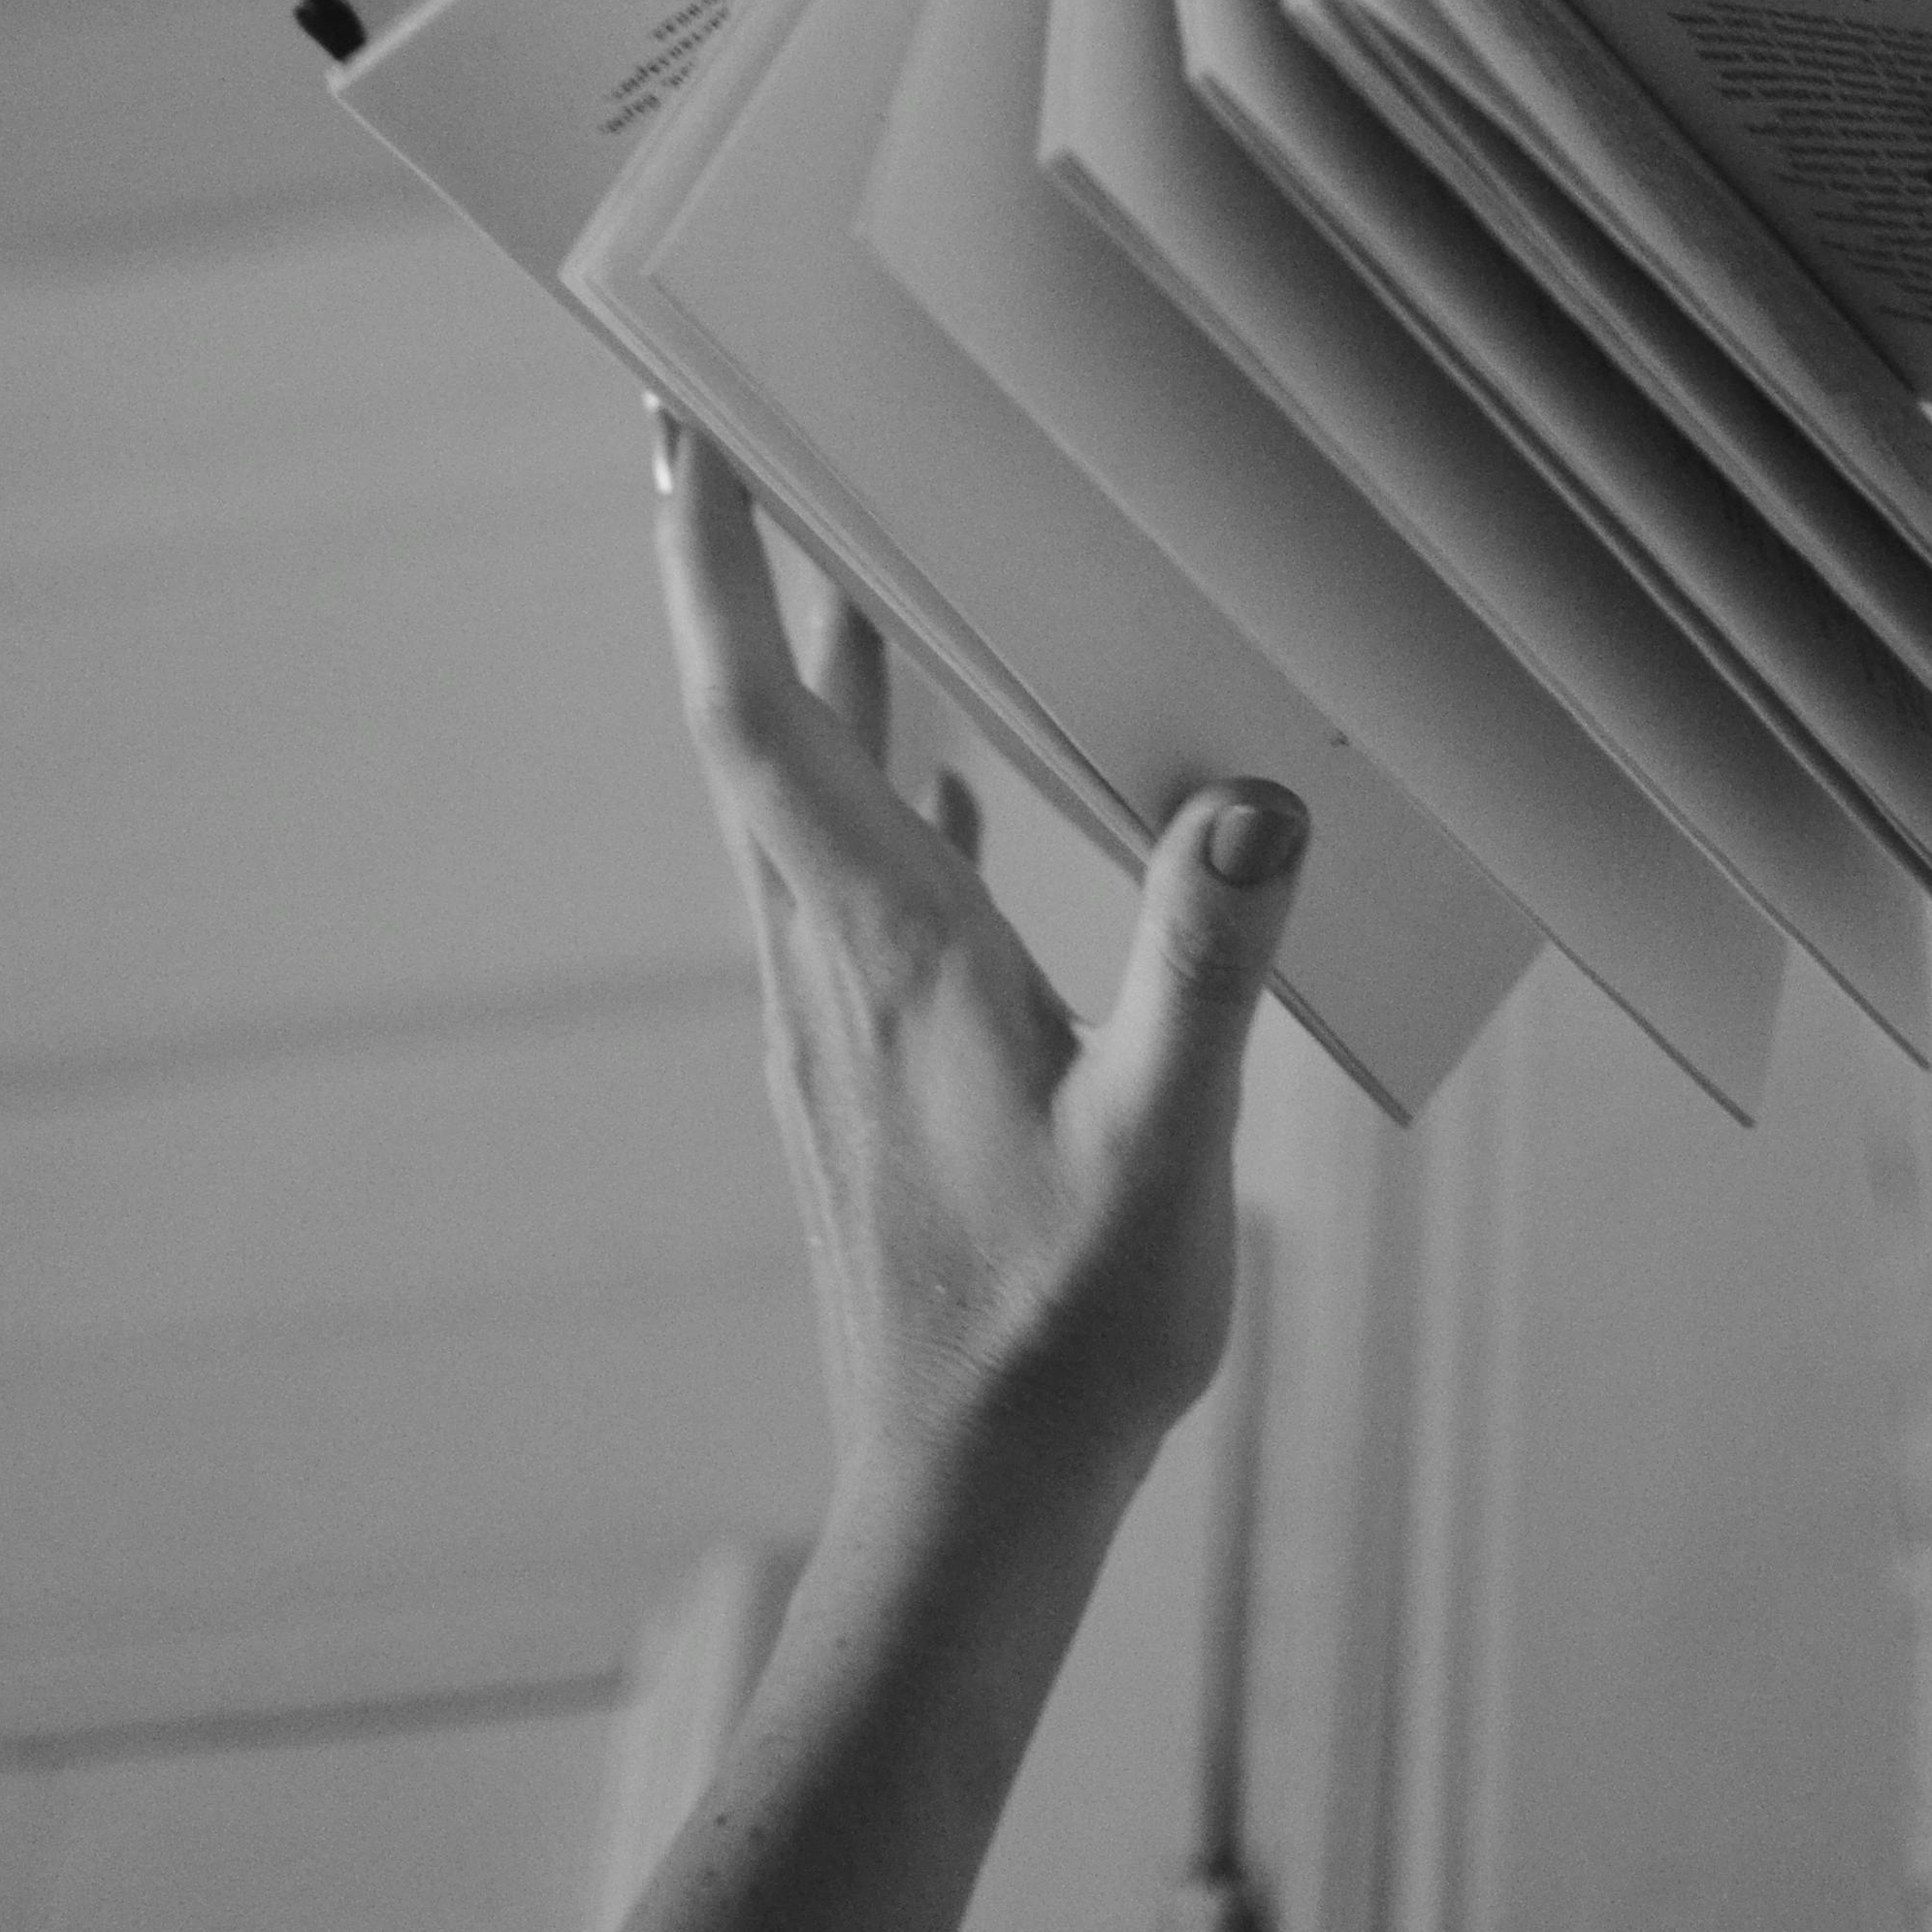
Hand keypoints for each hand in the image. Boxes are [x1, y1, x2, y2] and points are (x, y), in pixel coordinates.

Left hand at [650, 411, 1309, 1509]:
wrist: (972, 1505)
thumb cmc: (1065, 1331)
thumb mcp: (1164, 1142)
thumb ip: (1203, 967)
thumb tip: (1253, 800)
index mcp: (878, 947)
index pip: (758, 716)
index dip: (709, 566)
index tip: (678, 433)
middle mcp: (825, 962)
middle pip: (759, 726)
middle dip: (742, 571)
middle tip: (737, 426)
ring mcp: (835, 1018)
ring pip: (803, 800)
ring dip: (811, 673)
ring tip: (844, 556)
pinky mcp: (869, 1066)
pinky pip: (854, 879)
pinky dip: (877, 788)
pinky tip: (937, 783)